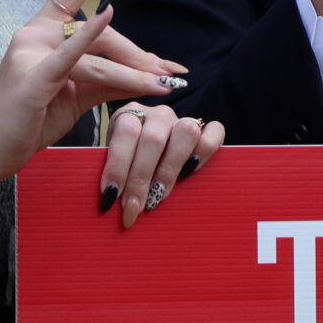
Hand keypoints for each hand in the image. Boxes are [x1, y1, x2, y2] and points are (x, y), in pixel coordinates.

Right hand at [0, 0, 189, 182]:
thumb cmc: (29, 120)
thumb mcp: (76, 94)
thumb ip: (109, 78)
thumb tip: (151, 74)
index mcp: (43, 30)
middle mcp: (35, 32)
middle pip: (101, 32)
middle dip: (137, 54)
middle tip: (169, 74)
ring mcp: (31, 51)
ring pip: (96, 51)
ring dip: (133, 70)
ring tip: (163, 85)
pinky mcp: (33, 75)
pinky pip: (70, 55)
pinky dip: (91, 37)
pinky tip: (108, 16)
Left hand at [98, 103, 226, 228]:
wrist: (148, 156)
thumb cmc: (128, 165)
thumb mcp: (114, 162)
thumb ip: (114, 175)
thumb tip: (108, 204)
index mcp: (129, 115)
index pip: (125, 132)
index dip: (117, 165)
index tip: (110, 196)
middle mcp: (157, 115)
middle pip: (153, 139)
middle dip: (141, 178)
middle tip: (133, 207)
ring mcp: (182, 119)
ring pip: (185, 133)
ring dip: (170, 169)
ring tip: (159, 196)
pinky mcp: (205, 128)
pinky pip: (214, 131)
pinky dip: (205, 151)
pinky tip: (190, 172)